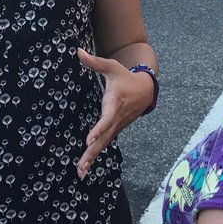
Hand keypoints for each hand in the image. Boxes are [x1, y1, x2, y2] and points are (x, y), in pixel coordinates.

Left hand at [76, 49, 154, 178]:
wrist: (145, 90)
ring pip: (104, 144)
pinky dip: (95, 155)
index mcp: (115, 103)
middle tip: (81, 166)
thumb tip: (77, 51)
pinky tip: (85, 167)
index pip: (106, 118)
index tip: (89, 139)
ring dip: (92, 158)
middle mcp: (116, 118)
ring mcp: (116, 126)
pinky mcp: (115, 130)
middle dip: (92, 152)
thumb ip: (94, 62)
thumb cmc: (125, 77)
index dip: (98, 129)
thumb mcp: (112, 66)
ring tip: (80, 172)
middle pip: (104, 137)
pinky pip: (104, 144)